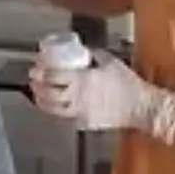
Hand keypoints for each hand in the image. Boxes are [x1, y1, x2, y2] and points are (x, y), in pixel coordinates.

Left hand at [29, 50, 163, 131]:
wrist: (141, 107)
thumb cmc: (128, 83)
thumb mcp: (110, 62)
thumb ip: (94, 54)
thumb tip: (83, 50)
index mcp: (82, 80)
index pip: (53, 77)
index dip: (40, 74)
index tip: (34, 70)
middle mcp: (78, 97)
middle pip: (49, 94)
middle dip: (36, 88)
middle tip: (33, 82)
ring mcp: (80, 112)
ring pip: (53, 109)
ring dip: (42, 102)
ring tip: (38, 96)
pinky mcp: (84, 123)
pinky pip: (67, 117)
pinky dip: (58, 112)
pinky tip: (55, 107)